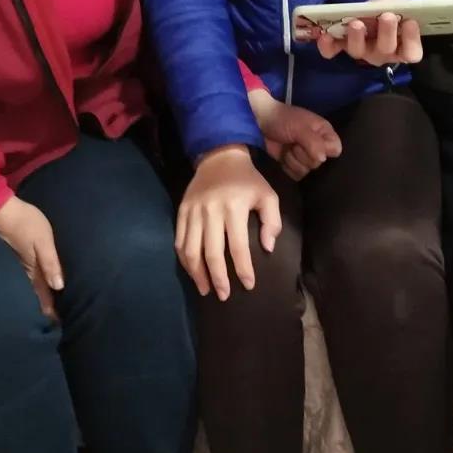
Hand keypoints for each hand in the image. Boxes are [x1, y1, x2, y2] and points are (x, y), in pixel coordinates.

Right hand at [0, 195, 63, 318]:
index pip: (43, 295)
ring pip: (26, 288)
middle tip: (51, 325)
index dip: (50, 310)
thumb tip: (59, 286)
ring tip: (41, 312)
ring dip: (34, 299)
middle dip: (42, 309)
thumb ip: (50, 262)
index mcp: (33, 270)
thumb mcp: (43, 240)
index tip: (57, 325)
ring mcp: (15, 266)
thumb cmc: (25, 222)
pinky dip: (27, 288)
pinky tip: (28, 290)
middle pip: (34, 295)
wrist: (0, 209)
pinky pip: (21, 279)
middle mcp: (23, 272)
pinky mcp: (11, 259)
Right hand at [175, 144, 281, 299]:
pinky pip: (179, 241)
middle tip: (224, 295)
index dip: (243, 268)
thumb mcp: (268, 195)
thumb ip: (273, 221)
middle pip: (212, 253)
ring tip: (205, 290)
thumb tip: (267, 248)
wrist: (219, 157)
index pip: (238, 246)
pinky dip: (185, 260)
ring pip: (191, 250)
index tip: (248, 285)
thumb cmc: (247, 180)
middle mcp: (211, 210)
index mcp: (234, 207)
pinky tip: (193, 272)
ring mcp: (193, 211)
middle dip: (218, 278)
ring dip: (197, 274)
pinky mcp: (181, 211)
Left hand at [248, 89, 342, 181]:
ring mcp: (306, 157)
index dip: (324, 150)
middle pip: (318, 162)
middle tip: (293, 142)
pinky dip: (287, 167)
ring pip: (307, 170)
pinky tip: (283, 156)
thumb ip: (313, 142)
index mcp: (324, 133)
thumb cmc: (283, 119)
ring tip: (287, 148)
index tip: (310, 143)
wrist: (262, 121)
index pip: (335, 150)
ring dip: (293, 160)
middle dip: (302, 154)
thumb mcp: (299, 128)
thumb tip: (322, 159)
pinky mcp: (294, 165)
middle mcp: (319, 146)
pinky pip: (297, 175)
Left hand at [314, 0, 423, 66]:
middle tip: (387, 17)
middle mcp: (382, 54)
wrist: (372, 10)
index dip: (412, 40)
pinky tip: (325, 35)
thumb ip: (394, 6)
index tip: (410, 22)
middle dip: (386, 33)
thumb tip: (384, 6)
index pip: (412, 53)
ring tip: (356, 23)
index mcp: (402, 47)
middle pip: (385, 50)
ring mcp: (361, 52)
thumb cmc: (390, 10)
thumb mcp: (397, 5)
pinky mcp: (342, 47)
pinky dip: (327, 46)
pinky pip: (333, 51)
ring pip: (358, 51)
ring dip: (357, 37)